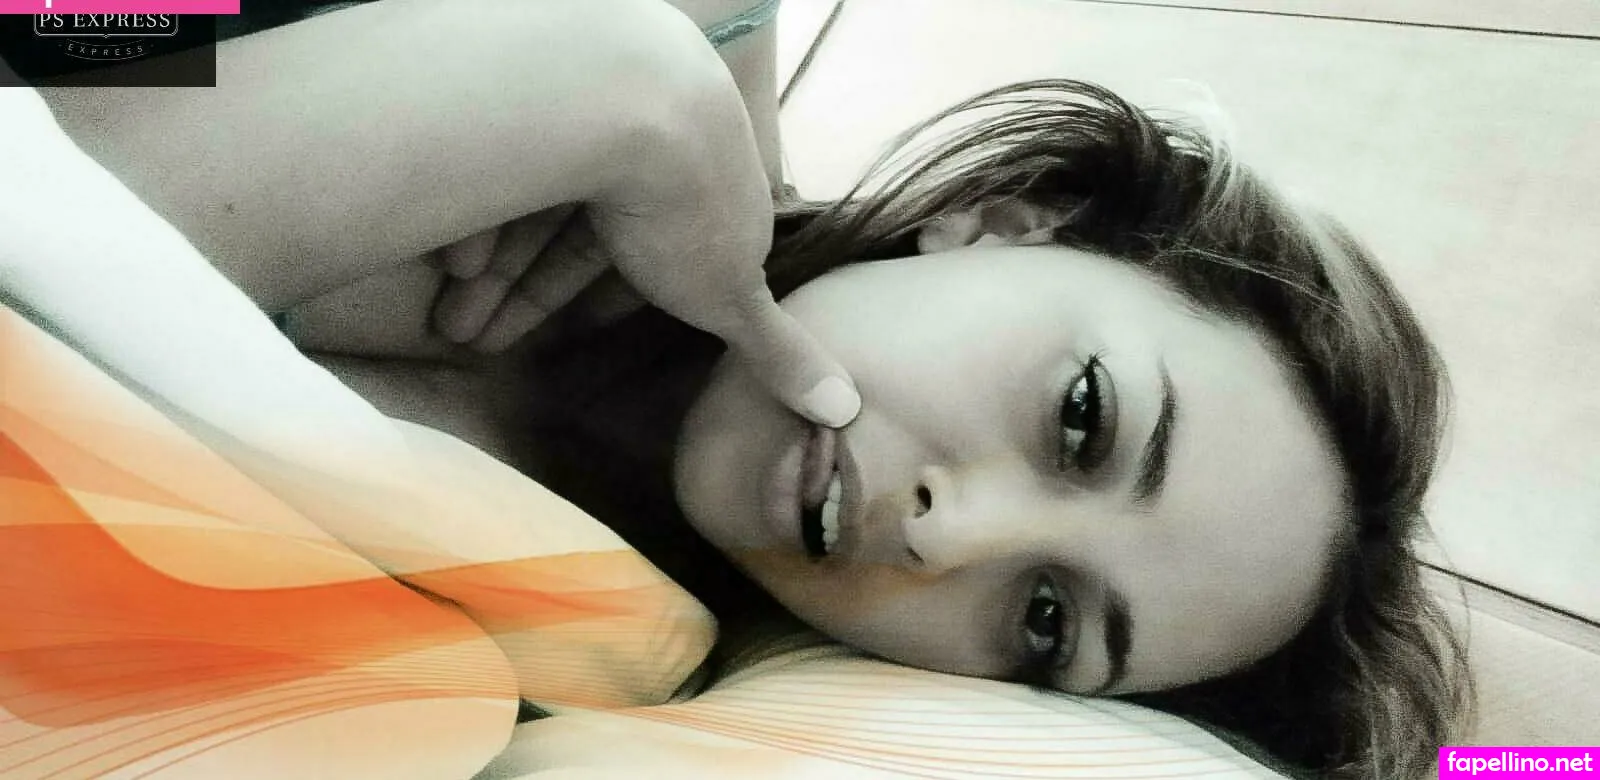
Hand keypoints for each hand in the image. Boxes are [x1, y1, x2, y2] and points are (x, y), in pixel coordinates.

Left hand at [428, 88, 860, 428]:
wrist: (637, 102)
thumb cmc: (691, 207)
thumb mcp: (734, 296)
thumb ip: (778, 353)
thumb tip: (846, 411)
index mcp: (703, 195)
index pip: (642, 258)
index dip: (595, 300)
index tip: (552, 343)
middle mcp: (649, 153)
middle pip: (574, 236)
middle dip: (521, 296)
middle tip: (468, 342)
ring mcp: (593, 127)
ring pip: (533, 207)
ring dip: (489, 271)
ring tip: (446, 323)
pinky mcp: (541, 111)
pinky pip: (507, 170)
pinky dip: (478, 220)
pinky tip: (450, 262)